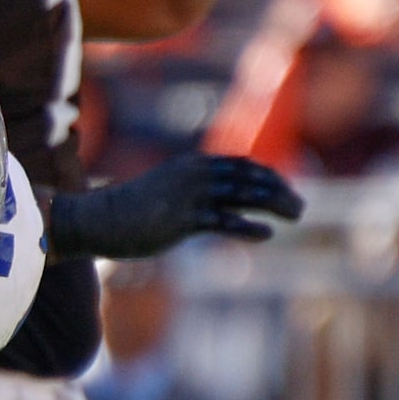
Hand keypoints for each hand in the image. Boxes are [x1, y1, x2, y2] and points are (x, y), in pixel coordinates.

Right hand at [46, 154, 302, 259]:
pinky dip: (247, 226)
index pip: (241, 165)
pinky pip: (222, 221)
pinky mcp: (182, 220)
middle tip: (300, 206)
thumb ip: (189, 194)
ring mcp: (190, 196)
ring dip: (273, 204)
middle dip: (279, 190)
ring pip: (243, 195)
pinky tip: (266, 233)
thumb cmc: (128, 211)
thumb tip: (207, 207)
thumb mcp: (164, 194)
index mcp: (193, 165)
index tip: (285, 190)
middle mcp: (196, 175)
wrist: (98, 218)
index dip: (268, 176)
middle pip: (249, 177)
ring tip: (295, 215)